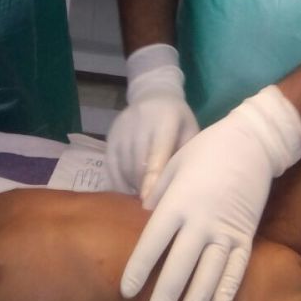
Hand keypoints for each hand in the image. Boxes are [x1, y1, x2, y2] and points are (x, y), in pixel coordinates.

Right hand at [105, 44, 198, 198]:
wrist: (153, 94)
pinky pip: (111, 167)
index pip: (157, 154)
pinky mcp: (110, 137)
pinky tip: (131, 190)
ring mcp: (122, 130)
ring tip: (145, 198)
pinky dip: (120, 183)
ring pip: (124, 168)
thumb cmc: (178, 119)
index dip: (152, 179)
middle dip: (144, 189)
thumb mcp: (190, 130)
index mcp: (165, 121)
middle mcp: (139, 124)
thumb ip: (186, 154)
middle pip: (138, 164)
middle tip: (153, 206)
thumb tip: (181, 188)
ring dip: (133, 187)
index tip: (149, 202)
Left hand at [120, 85, 300, 300]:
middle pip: (179, 267)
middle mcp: (200, 220)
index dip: (139, 269)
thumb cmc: (206, 150)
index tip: (126, 292)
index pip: (153, 243)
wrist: (251, 141)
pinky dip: (227, 289)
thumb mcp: (174, 165)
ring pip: (209, 274)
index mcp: (177, 202)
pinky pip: (237, 266)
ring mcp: (226, 228)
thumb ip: (159, 195)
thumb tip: (146, 219)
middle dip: (164, 299)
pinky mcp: (246, 233)